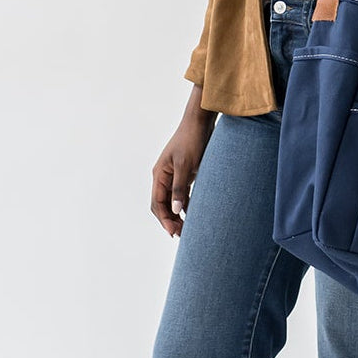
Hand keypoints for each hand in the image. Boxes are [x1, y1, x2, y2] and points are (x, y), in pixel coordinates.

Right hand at [150, 90, 215, 236]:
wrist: (200, 122)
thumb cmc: (192, 140)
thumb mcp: (186, 165)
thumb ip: (180, 188)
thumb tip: (174, 210)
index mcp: (159, 175)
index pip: (157, 204)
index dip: (164, 220)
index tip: (174, 232)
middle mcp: (163, 177)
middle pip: (162, 205)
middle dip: (170, 221)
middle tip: (182, 235)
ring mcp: (173, 175)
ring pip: (171, 201)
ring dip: (177, 215)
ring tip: (187, 229)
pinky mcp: (184, 173)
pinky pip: (181, 194)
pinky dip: (185, 205)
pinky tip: (193, 214)